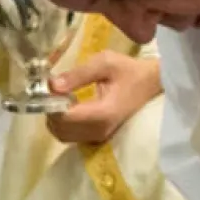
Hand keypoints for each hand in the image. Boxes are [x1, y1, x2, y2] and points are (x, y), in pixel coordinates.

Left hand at [45, 52, 161, 144]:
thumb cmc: (129, 70)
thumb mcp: (105, 62)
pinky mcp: (97, 137)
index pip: (65, 117)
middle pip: (60, 129)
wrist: (150, 83)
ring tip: (62, 97)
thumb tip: (52, 85)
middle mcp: (99, 130)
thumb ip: (78, 74)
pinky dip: (63, 123)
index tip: (49, 87)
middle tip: (53, 91)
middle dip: (50, 110)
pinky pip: (70, 135)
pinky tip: (69, 105)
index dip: (51, 103)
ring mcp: (99, 136)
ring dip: (55, 117)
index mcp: (103, 113)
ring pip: (63, 134)